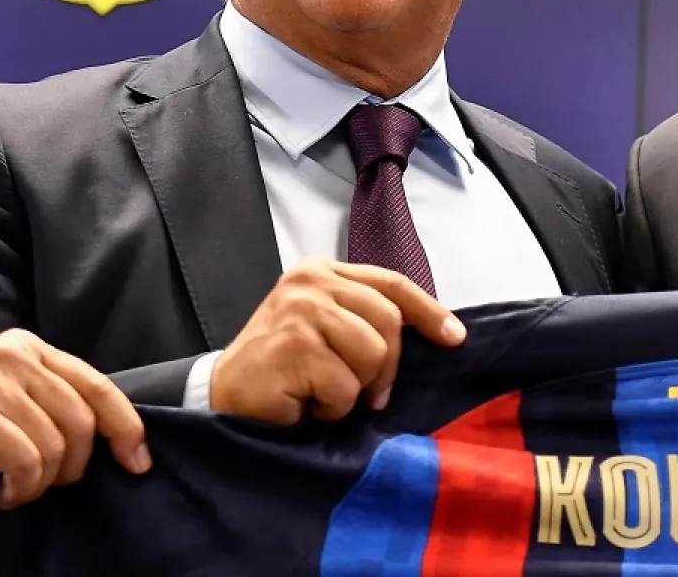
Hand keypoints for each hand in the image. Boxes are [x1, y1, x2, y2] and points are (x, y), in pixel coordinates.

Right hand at [0, 329, 148, 508]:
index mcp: (30, 348)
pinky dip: (21, 488)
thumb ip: (52, 409)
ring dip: (41, 483)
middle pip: (82, 420)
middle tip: (45, 485)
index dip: (125, 426)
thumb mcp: (9, 408)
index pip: (98, 385)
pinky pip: (27, 461)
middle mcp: (15, 354)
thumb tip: (109, 441)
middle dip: (74, 466)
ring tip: (15, 489)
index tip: (138, 461)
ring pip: (56, 445)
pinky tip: (1, 494)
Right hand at [210, 259, 465, 424]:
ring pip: (371, 355)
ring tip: (321, 392)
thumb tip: (433, 332)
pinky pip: (344, 387)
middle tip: (368, 393)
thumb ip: (364, 317)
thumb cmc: (280, 365)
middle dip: (386, 367)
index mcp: (322, 271)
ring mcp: (300, 313)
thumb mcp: (324, 325)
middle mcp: (311, 284)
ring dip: (354, 389)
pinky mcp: (293, 349)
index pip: (392, 283)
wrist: (222, 395)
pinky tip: (303, 402)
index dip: (429, 311)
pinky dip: (330, 407)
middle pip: (389, 322)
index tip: (455, 337)